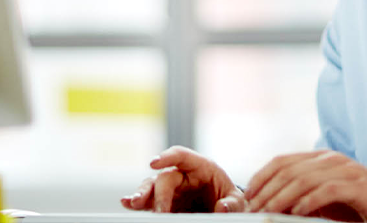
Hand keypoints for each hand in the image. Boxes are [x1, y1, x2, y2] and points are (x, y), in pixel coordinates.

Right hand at [120, 146, 246, 212]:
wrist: (224, 211)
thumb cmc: (230, 201)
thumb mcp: (238, 202)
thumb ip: (232, 203)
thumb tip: (222, 207)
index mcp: (202, 167)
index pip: (182, 155)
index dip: (167, 156)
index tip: (155, 163)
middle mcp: (182, 175)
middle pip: (165, 177)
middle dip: (160, 193)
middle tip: (161, 211)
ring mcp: (171, 189)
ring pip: (151, 186)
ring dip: (141, 194)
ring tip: (134, 203)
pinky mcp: (163, 202)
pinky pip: (147, 200)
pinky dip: (136, 201)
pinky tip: (127, 204)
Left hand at [245, 150, 366, 221]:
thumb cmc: (355, 202)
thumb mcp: (323, 196)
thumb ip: (300, 194)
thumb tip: (269, 203)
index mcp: (319, 158)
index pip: (282, 160)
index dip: (261, 176)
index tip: (247, 195)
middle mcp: (330, 159)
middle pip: (289, 170)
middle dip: (267, 191)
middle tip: (254, 209)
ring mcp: (345, 170)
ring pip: (304, 179)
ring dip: (282, 197)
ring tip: (269, 212)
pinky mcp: (357, 186)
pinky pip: (328, 190)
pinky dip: (309, 201)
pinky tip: (297, 212)